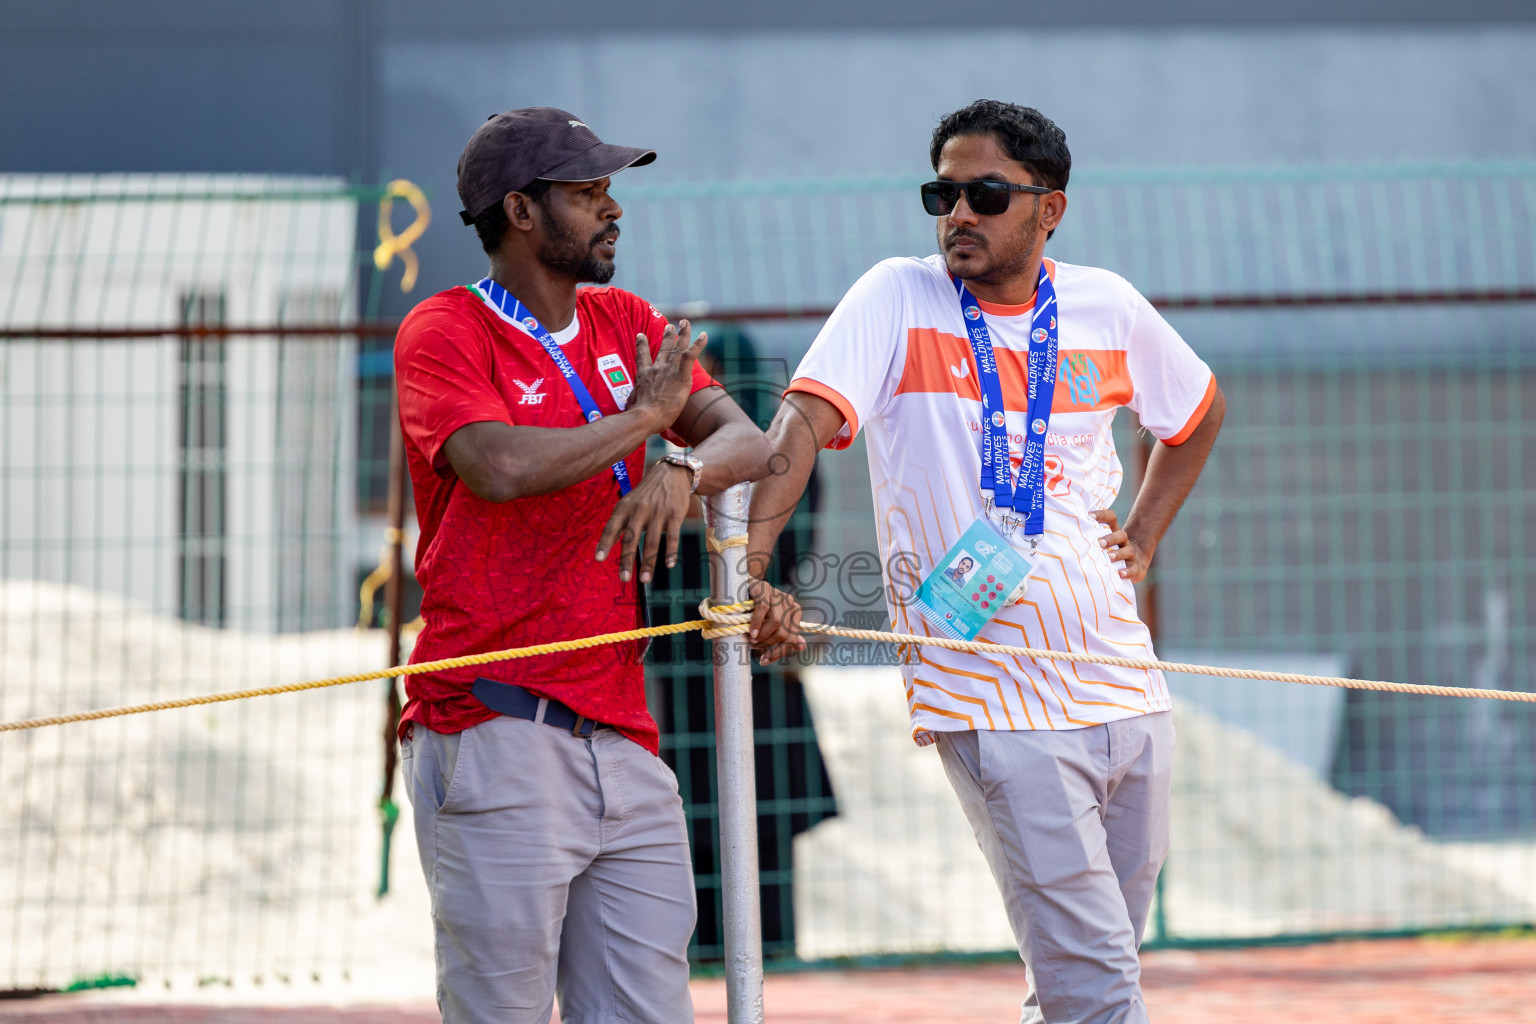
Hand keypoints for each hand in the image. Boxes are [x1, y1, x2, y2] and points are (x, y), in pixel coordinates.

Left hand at [594, 461, 693, 582]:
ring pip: (652, 542)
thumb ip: (619, 523)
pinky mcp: (674, 515)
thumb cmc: (646, 494)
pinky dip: (671, 551)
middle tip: (624, 579)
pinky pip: (672, 536)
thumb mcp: (629, 503)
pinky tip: (669, 564)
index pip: (612, 527)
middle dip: (627, 560)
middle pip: (631, 539)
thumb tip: (606, 546)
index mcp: (625, 507)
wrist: (672, 474)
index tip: (599, 559)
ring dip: (649, 563)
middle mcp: (639, 510)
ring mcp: (658, 513)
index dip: (605, 543)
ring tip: (644, 580)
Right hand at [629, 319, 706, 431]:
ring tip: (685, 323)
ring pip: (678, 347)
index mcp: (644, 375)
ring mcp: (669, 370)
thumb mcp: (630, 404)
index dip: (642, 345)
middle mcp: (656, 369)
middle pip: (663, 348)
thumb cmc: (637, 414)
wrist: (645, 416)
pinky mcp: (681, 375)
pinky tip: (704, 335)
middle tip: (669, 326)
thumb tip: (628, 405)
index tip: (641, 335)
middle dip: (667, 336)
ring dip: (683, 334)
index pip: (643, 357)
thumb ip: (632, 400)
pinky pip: (691, 355)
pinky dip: (698, 344)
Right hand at [747, 578, 805, 664]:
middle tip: (754, 646)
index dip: (778, 652)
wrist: (743, 586)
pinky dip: (757, 624)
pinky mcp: (765, 589)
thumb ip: (786, 634)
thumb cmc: (757, 608)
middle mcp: (789, 602)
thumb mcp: (772, 623)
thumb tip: (801, 647)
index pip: (791, 638)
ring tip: (752, 640)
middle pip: (783, 632)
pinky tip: (751, 632)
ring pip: (776, 622)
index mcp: (794, 612)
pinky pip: (763, 609)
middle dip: (768, 644)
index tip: (764, 661)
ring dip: (763, 635)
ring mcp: (777, 594)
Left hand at [1090, 508, 1152, 582]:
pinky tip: (1120, 574)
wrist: (1135, 563)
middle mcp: (1123, 542)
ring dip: (1117, 554)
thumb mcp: (1100, 544)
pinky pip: (1133, 569)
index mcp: (1114, 532)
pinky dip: (1127, 572)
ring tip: (1108, 557)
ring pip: (1127, 550)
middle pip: (1121, 534)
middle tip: (1098, 543)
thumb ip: (1088, 538)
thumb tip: (1063, 534)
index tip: (1088, 516)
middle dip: (1109, 538)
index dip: (1102, 515)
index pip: (1111, 518)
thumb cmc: (1109, 552)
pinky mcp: (1136, 569)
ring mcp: (1131, 554)